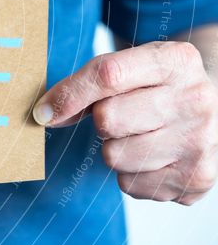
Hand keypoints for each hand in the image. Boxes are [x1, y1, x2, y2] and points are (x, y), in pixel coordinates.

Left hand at [32, 41, 217, 204]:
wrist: (216, 114)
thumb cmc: (159, 88)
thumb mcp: (132, 68)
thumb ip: (87, 83)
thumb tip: (44, 114)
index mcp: (177, 61)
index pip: (108, 74)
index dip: (69, 94)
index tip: (44, 111)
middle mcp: (196, 100)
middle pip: (107, 118)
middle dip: (102, 121)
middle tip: (124, 116)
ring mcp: (200, 142)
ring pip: (114, 156)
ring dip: (116, 149)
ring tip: (142, 136)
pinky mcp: (196, 179)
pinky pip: (129, 183)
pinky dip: (131, 174)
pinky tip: (154, 157)